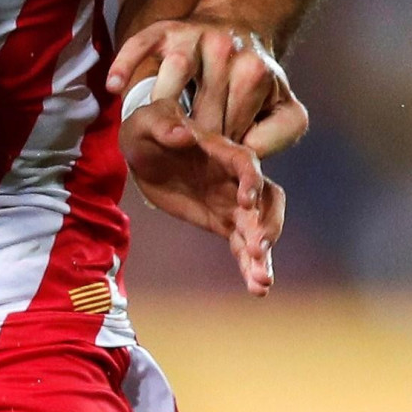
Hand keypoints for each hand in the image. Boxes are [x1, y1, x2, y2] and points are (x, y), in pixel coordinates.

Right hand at [107, 16, 309, 162]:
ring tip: (160, 135)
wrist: (242, 26)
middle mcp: (225, 49)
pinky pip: (141, 44)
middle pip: (199, 110)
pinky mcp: (166, 29)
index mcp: (254, 73)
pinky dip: (126, 62)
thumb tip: (246, 152)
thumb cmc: (257, 83)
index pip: (232, 128)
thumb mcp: (285, 110)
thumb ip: (277, 135)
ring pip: (172, 74)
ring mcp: (193, 37)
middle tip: (188, 162)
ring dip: (163, 106)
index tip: (217, 169)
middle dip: (195, 140)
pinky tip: (114, 86)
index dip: (222, 154)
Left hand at [119, 87, 289, 295]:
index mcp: (220, 150)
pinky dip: (251, 267)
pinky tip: (258, 289)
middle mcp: (235, 179)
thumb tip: (182, 133)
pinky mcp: (223, 223)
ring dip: (263, 255)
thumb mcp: (147, 122)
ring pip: (258, 230)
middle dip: (267, 224)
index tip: (246, 202)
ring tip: (262, 282)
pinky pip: (243, 247)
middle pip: (265, 200)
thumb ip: (164, 125)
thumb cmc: (148, 129)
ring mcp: (233, 204)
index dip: (251, 181)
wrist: (144, 150)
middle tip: (258, 249)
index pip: (245, 163)